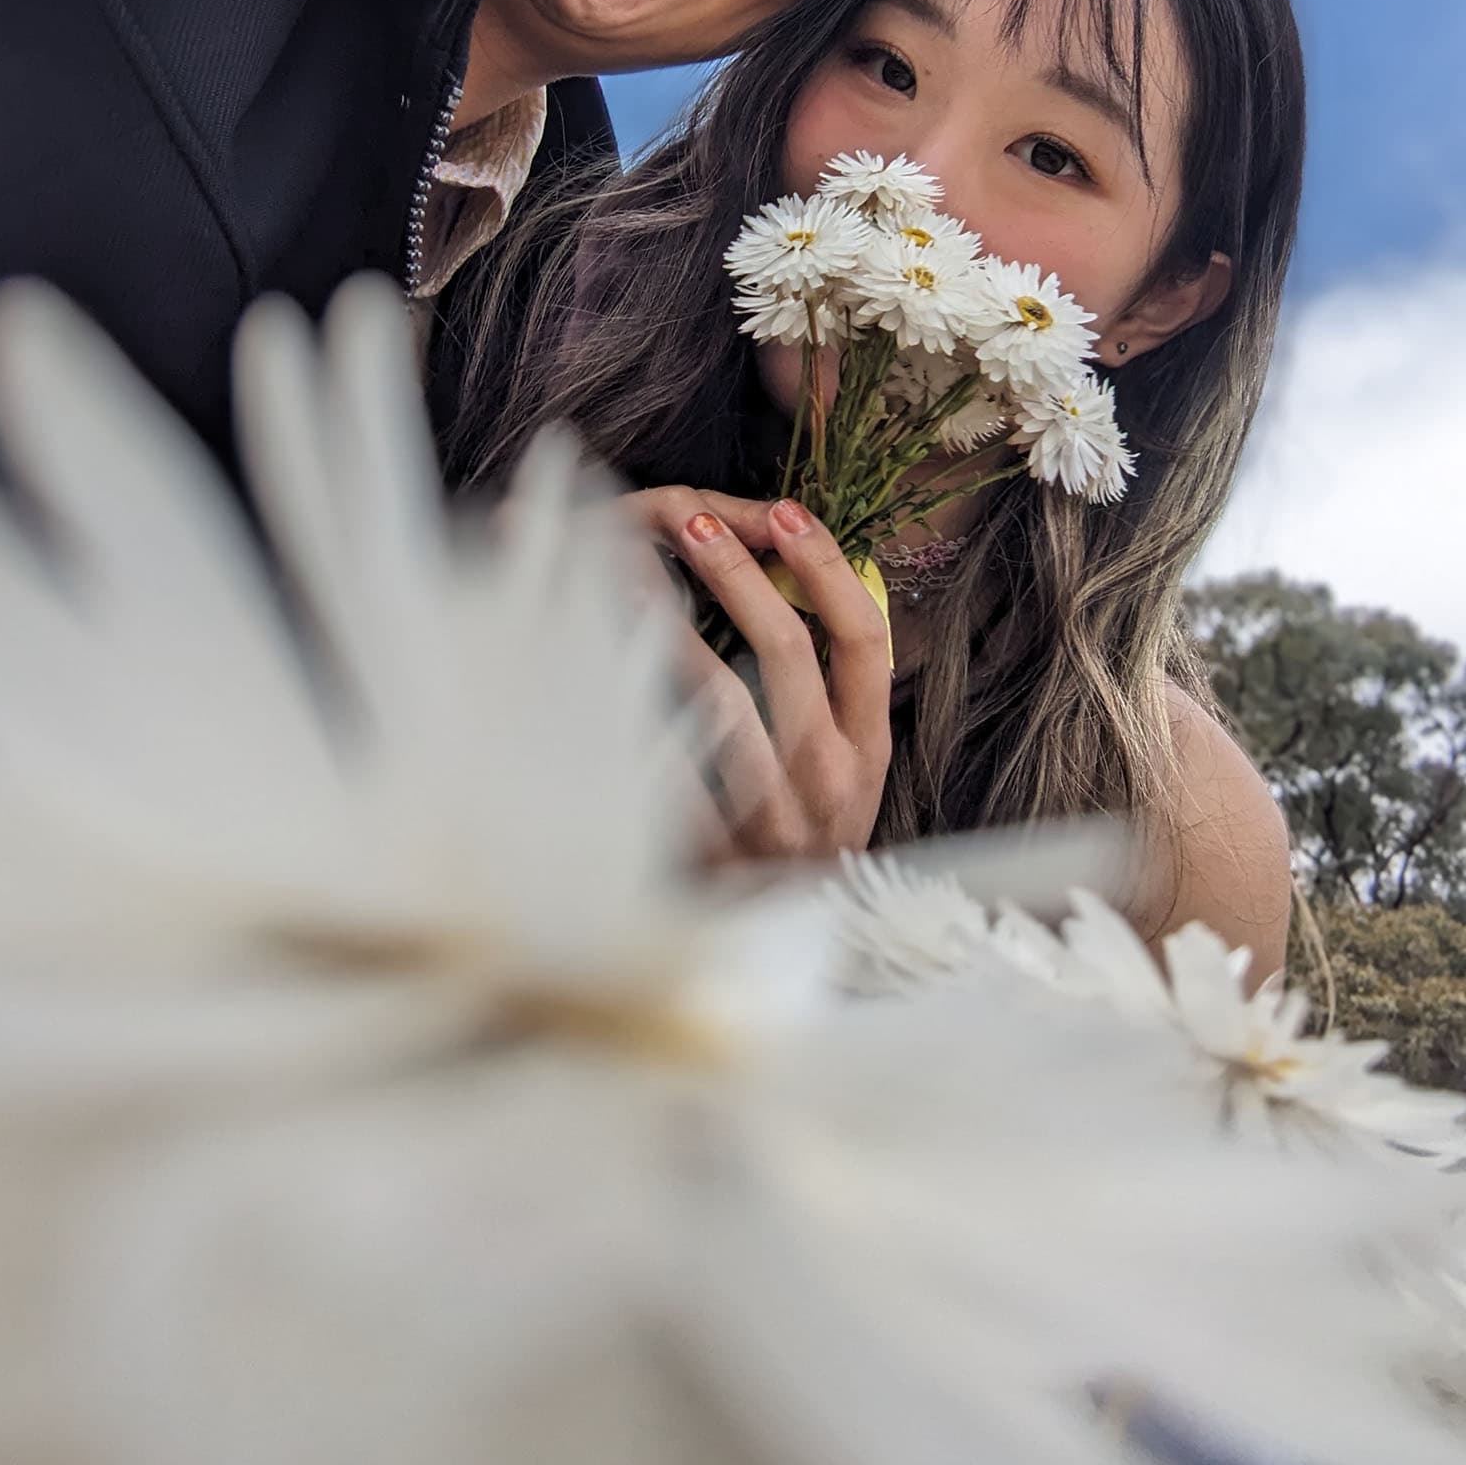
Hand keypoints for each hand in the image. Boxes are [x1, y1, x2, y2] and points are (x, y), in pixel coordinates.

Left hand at [617, 486, 893, 861]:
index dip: (828, 569)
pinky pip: (673, 771)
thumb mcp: (841, 773)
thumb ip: (827, 694)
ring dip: (674, 626)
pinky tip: (597, 660)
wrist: (783, 952)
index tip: (785, 512)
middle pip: (793, 652)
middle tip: (692, 518)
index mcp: (868, 747)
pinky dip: (637, 710)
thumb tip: (788, 582)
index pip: (866, 638)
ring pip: (726, 702)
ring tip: (629, 569)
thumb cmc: (804, 842)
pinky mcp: (719, 851)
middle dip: (741, 575)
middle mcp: (832, 779)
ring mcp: (776, 817)